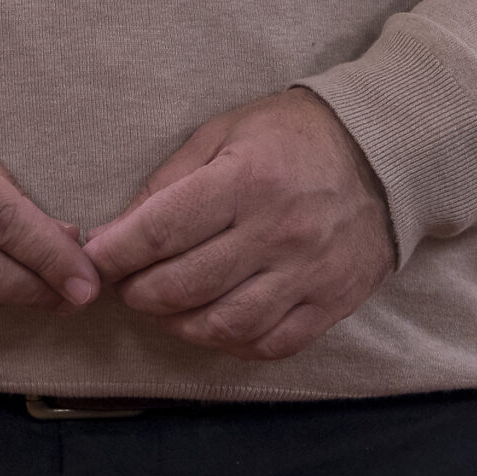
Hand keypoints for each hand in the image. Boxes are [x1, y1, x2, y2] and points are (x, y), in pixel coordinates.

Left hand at [81, 88, 394, 362]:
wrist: (385, 155)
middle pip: (186, 285)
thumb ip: (172, 179)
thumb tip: (120, 228)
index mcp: (247, 179)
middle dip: (139, 291)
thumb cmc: (293, 136)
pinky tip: (211, 324)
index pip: (163, 229)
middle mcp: (276, 232)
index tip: (91, 260)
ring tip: (161, 308)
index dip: (117, 252)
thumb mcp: (226, 132)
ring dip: (177, 324)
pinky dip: (229, 343)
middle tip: (126, 284)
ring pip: (223, 325)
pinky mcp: (330, 304)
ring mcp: (306, 274)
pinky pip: (269, 344)